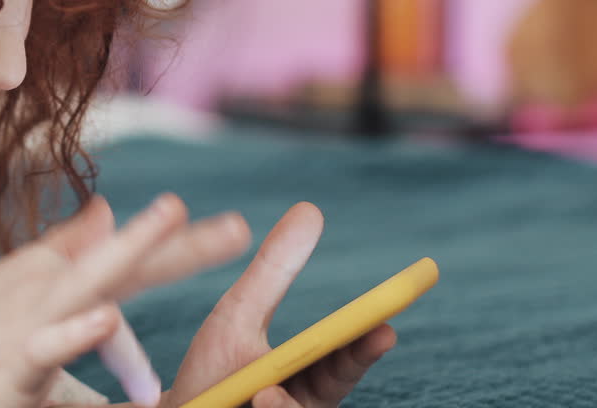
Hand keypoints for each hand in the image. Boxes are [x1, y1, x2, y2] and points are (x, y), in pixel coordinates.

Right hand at [0, 193, 250, 407]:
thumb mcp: (18, 286)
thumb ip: (66, 249)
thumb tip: (106, 209)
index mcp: (55, 280)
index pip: (128, 259)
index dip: (183, 245)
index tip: (238, 231)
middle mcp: (43, 289)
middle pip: (120, 262)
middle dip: (175, 242)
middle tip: (237, 228)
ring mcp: (24, 322)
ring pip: (86, 283)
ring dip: (129, 249)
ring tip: (168, 218)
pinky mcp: (7, 363)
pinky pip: (47, 347)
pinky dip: (75, 330)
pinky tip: (107, 314)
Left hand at [161, 203, 395, 407]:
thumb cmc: (212, 371)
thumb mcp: (239, 316)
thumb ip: (275, 273)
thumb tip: (311, 208)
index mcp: (306, 382)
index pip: (343, 365)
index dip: (363, 349)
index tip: (384, 328)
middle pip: (328, 397)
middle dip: (328, 386)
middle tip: (303, 378)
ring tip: (261, 395)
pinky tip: (254, 402)